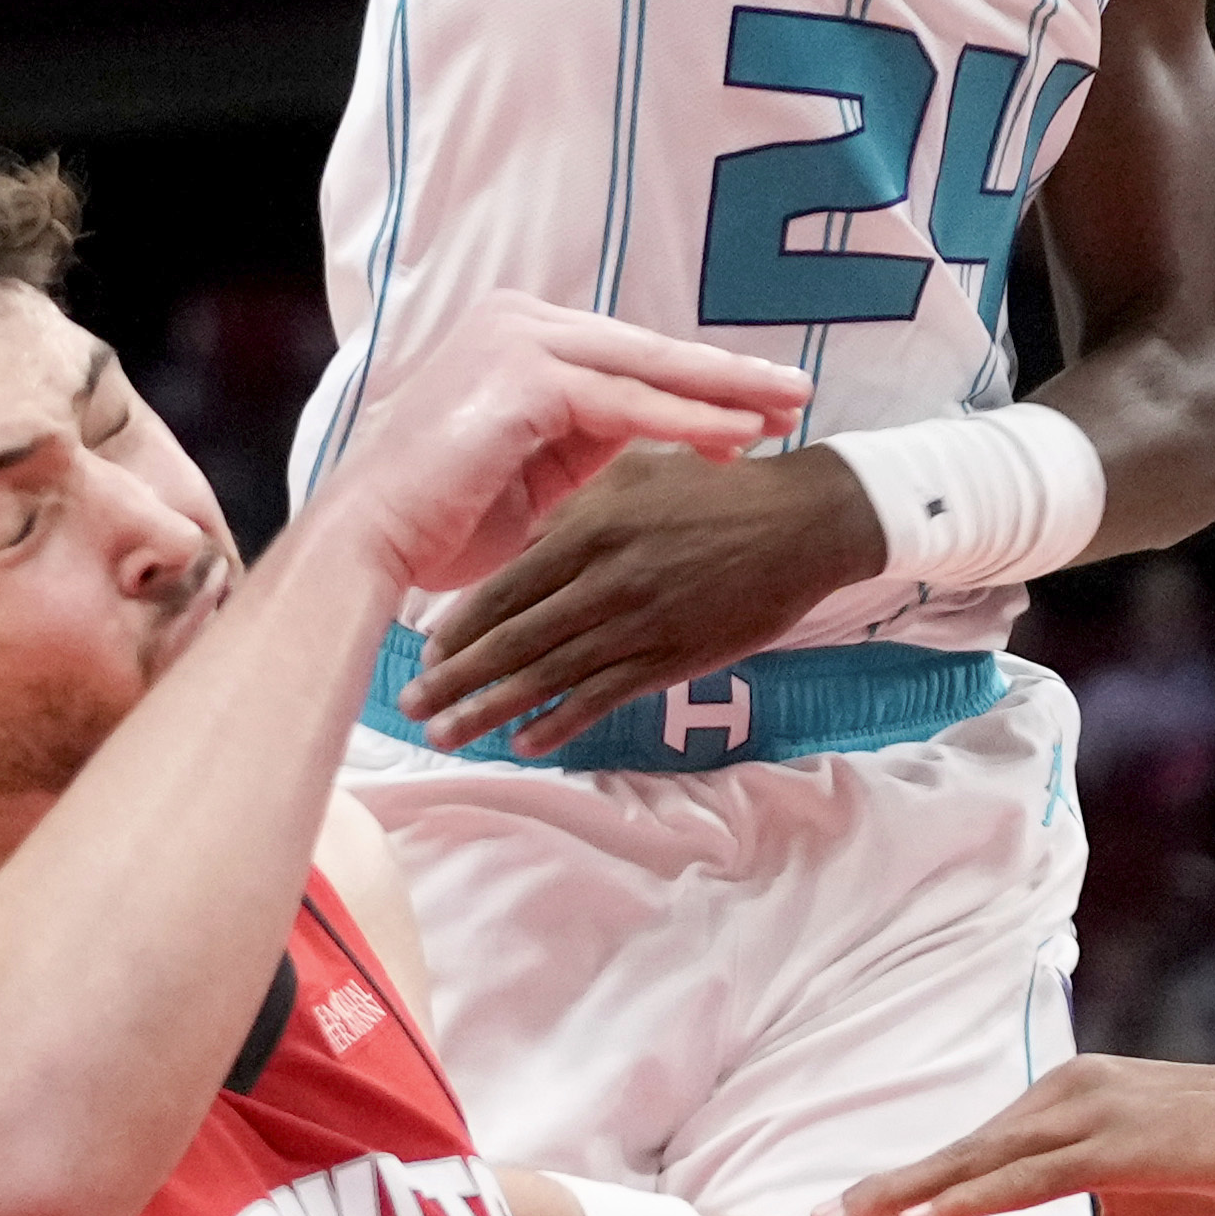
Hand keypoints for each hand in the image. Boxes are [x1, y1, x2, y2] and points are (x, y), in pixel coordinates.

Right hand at [307, 300, 812, 597]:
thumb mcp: (536, 470)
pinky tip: (737, 434)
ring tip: (787, 407)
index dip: (695, 383)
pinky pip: (624, 401)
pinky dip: (685, 418)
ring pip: (645, 368)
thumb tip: (668, 442)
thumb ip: (590, 442)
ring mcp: (519, 339)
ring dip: (722, 391)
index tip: (758, 406)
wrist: (372, 538)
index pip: (626, 358)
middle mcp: (519, 322)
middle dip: (726, 374)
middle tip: (797, 390)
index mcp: (519, 336)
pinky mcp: (523, 374)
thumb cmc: (444, 519)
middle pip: (645, 350)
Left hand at [402, 439, 881, 751]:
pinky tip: (526, 742)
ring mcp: (641, 621)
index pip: (508, 585)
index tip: (424, 653)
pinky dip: (561, 722)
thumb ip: (577, 507)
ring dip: (494, 709)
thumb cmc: (716, 487)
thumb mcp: (636, 473)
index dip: (461, 625)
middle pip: (516, 638)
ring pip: (551, 676)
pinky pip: (605, 696)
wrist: (803, 520)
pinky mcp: (674, 655)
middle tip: (411, 708)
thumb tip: (522, 541)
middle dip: (458, 678)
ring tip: (449, 735)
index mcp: (593, 524)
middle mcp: (608, 578)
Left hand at [809, 1058, 1214, 1215]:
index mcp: (1061, 1121)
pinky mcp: (1120, 1134)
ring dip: (908, 1200)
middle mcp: (1063, 1102)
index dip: (895, 1201)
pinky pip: (1034, 1173)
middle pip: (954, 1162)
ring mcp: (1089, 1111)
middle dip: (877, 1203)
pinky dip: (976, 1197)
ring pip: (980, 1165)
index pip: (963, 1168)